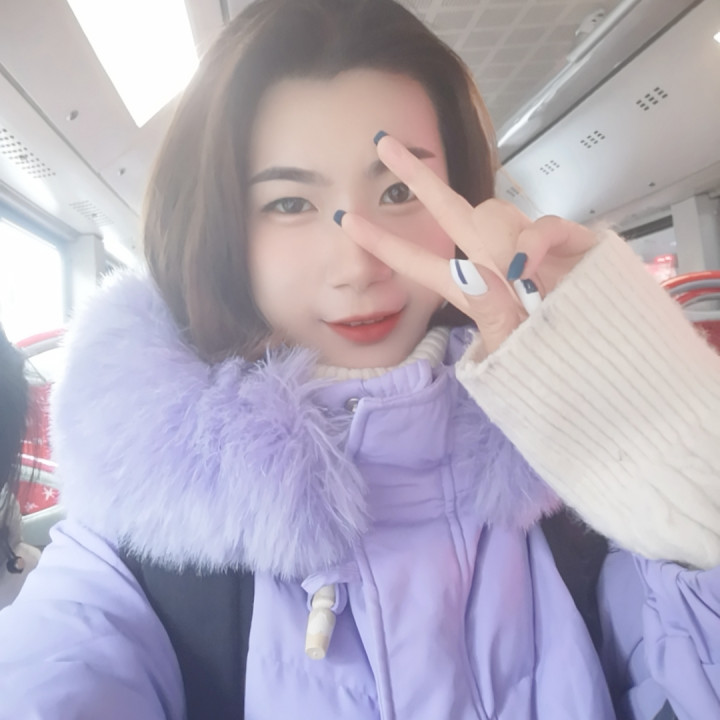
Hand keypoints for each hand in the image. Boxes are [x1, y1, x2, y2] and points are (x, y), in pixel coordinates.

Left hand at [336, 133, 597, 353]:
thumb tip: (477, 274)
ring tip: (518, 283)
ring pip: (493, 214)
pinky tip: (528, 270)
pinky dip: (534, 245)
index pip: (419, 262)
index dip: (384, 244)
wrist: (604, 356)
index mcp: (471, 288)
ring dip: (497, 242)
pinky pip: (542, 226)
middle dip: (416, 175)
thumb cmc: (552, 356)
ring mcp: (528, 246)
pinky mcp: (566, 240)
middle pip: (449, 209)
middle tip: (383, 142)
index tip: (347, 223)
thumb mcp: (512, 348)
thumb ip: (491, 314)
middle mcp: (493, 259)